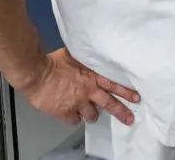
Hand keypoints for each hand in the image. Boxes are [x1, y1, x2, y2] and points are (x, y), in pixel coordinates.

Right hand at [19, 48, 138, 125]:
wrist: (37, 73)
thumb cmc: (54, 61)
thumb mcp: (75, 56)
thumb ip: (86, 60)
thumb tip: (91, 54)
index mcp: (93, 76)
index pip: (114, 84)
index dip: (126, 91)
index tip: (137, 97)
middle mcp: (89, 91)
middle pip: (109, 103)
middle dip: (121, 111)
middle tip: (130, 118)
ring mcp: (78, 103)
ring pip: (92, 115)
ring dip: (92, 114)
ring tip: (91, 113)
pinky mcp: (66, 112)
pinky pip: (75, 120)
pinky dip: (74, 118)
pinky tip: (71, 114)